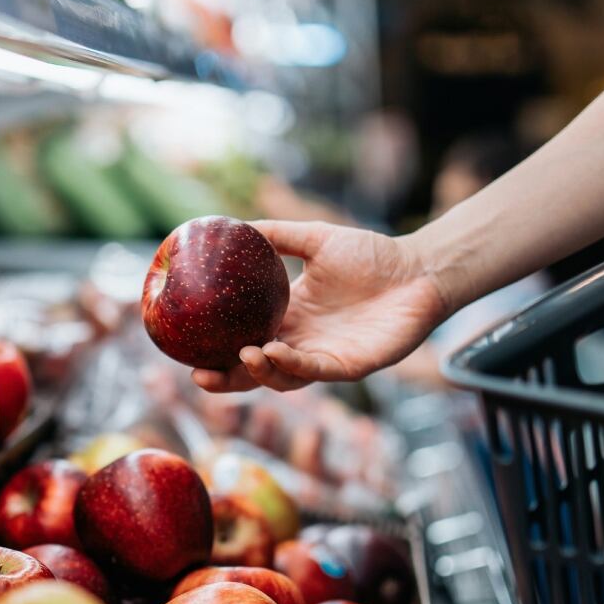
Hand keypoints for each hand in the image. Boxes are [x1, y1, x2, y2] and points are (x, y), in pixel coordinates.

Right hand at [191, 221, 449, 392]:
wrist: (418, 268)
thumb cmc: (372, 255)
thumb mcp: (314, 239)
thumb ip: (276, 235)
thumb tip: (231, 224)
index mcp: (288, 318)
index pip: (243, 341)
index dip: (215, 351)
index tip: (185, 348)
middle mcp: (301, 343)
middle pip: (254, 371)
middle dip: (226, 380)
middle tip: (198, 376)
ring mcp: (324, 358)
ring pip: (282, 378)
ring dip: (259, 372)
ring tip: (244, 353)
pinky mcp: (350, 366)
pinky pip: (314, 371)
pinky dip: (291, 365)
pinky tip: (273, 350)